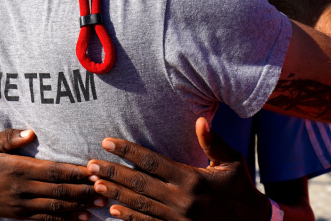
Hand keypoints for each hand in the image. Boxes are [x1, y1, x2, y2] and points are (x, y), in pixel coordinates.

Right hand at [0, 129, 105, 220]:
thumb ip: (10, 137)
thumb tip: (30, 132)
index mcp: (18, 168)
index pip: (53, 171)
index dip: (75, 172)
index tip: (93, 170)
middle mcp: (23, 188)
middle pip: (59, 190)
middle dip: (84, 189)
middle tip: (105, 188)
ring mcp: (23, 205)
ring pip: (56, 207)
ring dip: (80, 205)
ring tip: (100, 203)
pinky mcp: (22, 216)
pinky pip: (47, 220)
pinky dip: (66, 220)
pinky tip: (83, 218)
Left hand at [86, 117, 270, 220]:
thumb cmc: (240, 188)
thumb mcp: (232, 162)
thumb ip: (213, 143)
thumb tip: (201, 120)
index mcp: (192, 178)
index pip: (152, 162)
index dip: (128, 151)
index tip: (107, 142)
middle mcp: (182, 199)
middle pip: (139, 183)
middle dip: (113, 173)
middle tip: (91, 165)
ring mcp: (178, 219)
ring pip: (139, 204)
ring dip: (115, 194)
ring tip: (96, 184)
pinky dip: (129, 218)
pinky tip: (113, 210)